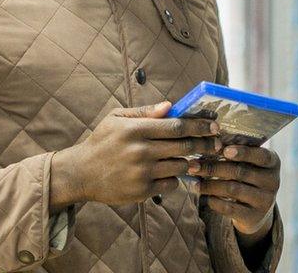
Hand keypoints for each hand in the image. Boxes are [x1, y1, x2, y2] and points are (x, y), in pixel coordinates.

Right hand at [50, 102, 221, 207]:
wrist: (80, 174)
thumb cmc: (101, 142)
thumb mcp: (116, 118)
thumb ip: (144, 112)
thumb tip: (170, 106)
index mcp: (136, 129)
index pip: (178, 126)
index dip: (200, 126)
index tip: (214, 126)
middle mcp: (141, 151)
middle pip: (184, 146)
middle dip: (205, 145)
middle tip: (217, 144)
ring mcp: (142, 173)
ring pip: (181, 166)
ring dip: (190, 162)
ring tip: (195, 159)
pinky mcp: (141, 191)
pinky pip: (170, 184)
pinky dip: (175, 178)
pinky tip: (171, 173)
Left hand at [188, 145, 280, 237]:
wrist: (257, 209)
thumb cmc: (247, 176)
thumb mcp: (249, 163)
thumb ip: (235, 151)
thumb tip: (210, 140)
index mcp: (273, 162)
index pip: (261, 155)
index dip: (243, 152)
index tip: (224, 150)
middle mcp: (272, 181)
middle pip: (241, 172)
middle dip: (214, 167)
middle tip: (193, 165)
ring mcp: (265, 200)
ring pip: (233, 189)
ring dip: (210, 185)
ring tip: (195, 183)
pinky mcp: (254, 217)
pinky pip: (231, 209)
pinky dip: (215, 202)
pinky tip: (205, 197)